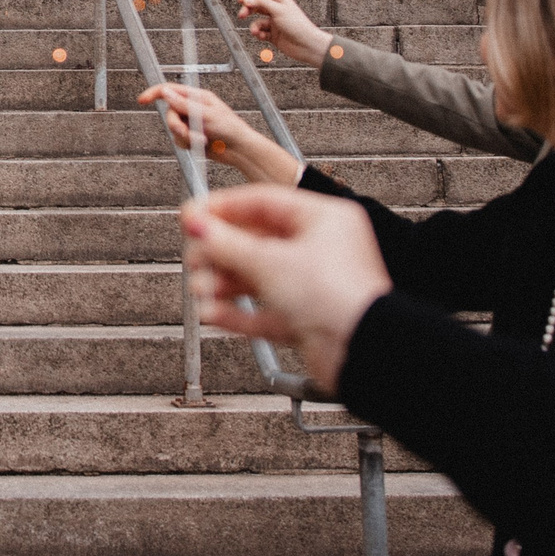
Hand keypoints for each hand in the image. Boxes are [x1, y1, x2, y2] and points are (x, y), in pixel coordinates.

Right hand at [139, 82, 300, 184]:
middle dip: (177, 126)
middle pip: (169, 113)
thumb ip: (184, 104)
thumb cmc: (231, 128)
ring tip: (201, 140)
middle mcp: (192, 108)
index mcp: (197, 97)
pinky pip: (178, 140)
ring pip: (173, 129)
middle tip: (188, 134)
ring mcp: (191, 122)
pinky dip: (187, 144)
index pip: (170, 90)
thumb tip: (166, 92)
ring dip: (185, 137)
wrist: (239, 150)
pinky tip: (200, 145)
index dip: (154, 93)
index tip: (142, 100)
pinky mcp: (191, 136)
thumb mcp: (206, 114)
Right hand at [182, 185, 390, 394]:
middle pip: (256, 242)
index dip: (223, 209)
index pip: (263, 202)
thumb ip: (228, 243)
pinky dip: (236, 312)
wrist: (362, 352)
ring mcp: (312, 286)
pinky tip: (212, 312)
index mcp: (323, 221)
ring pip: (257, 278)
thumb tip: (198, 225)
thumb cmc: (338, 298)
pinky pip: (262, 310)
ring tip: (201, 290)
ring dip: (223, 284)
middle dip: (220, 252)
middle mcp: (320, 250)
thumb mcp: (270, 261)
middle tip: (194, 257)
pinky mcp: (305, 319)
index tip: (192, 217)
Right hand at [236, 0, 331, 67]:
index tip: (241, 0)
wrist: (307, 45)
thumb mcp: (278, 10)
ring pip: (258, 21)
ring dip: (254, 26)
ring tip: (255, 31)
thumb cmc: (298, 26)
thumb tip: (248, 0)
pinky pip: (261, 32)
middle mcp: (277, 10)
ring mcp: (275, 23)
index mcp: (280, 1)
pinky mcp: (273, 35)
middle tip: (241, 15)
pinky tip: (261, 36)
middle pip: (257, 6)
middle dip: (248, 10)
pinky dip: (259, 34)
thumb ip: (261, 3)